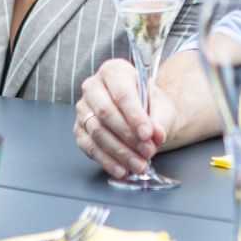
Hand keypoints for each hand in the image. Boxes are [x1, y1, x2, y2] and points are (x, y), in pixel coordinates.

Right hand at [74, 58, 178, 177]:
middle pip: (106, 113)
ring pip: (97, 132)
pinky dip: (107, 161)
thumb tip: (156, 134)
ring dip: (119, 152)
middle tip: (147, 151)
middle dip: (128, 136)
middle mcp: (93, 86)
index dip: (134, 115)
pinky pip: (90, 147)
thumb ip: (160, 120)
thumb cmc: (150, 107)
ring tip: (139, 164)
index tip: (147, 133)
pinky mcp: (78, 129)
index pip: (121, 93)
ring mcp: (82, 108)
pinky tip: (122, 169)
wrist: (142, 116)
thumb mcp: (162, 108)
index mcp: (114, 71)